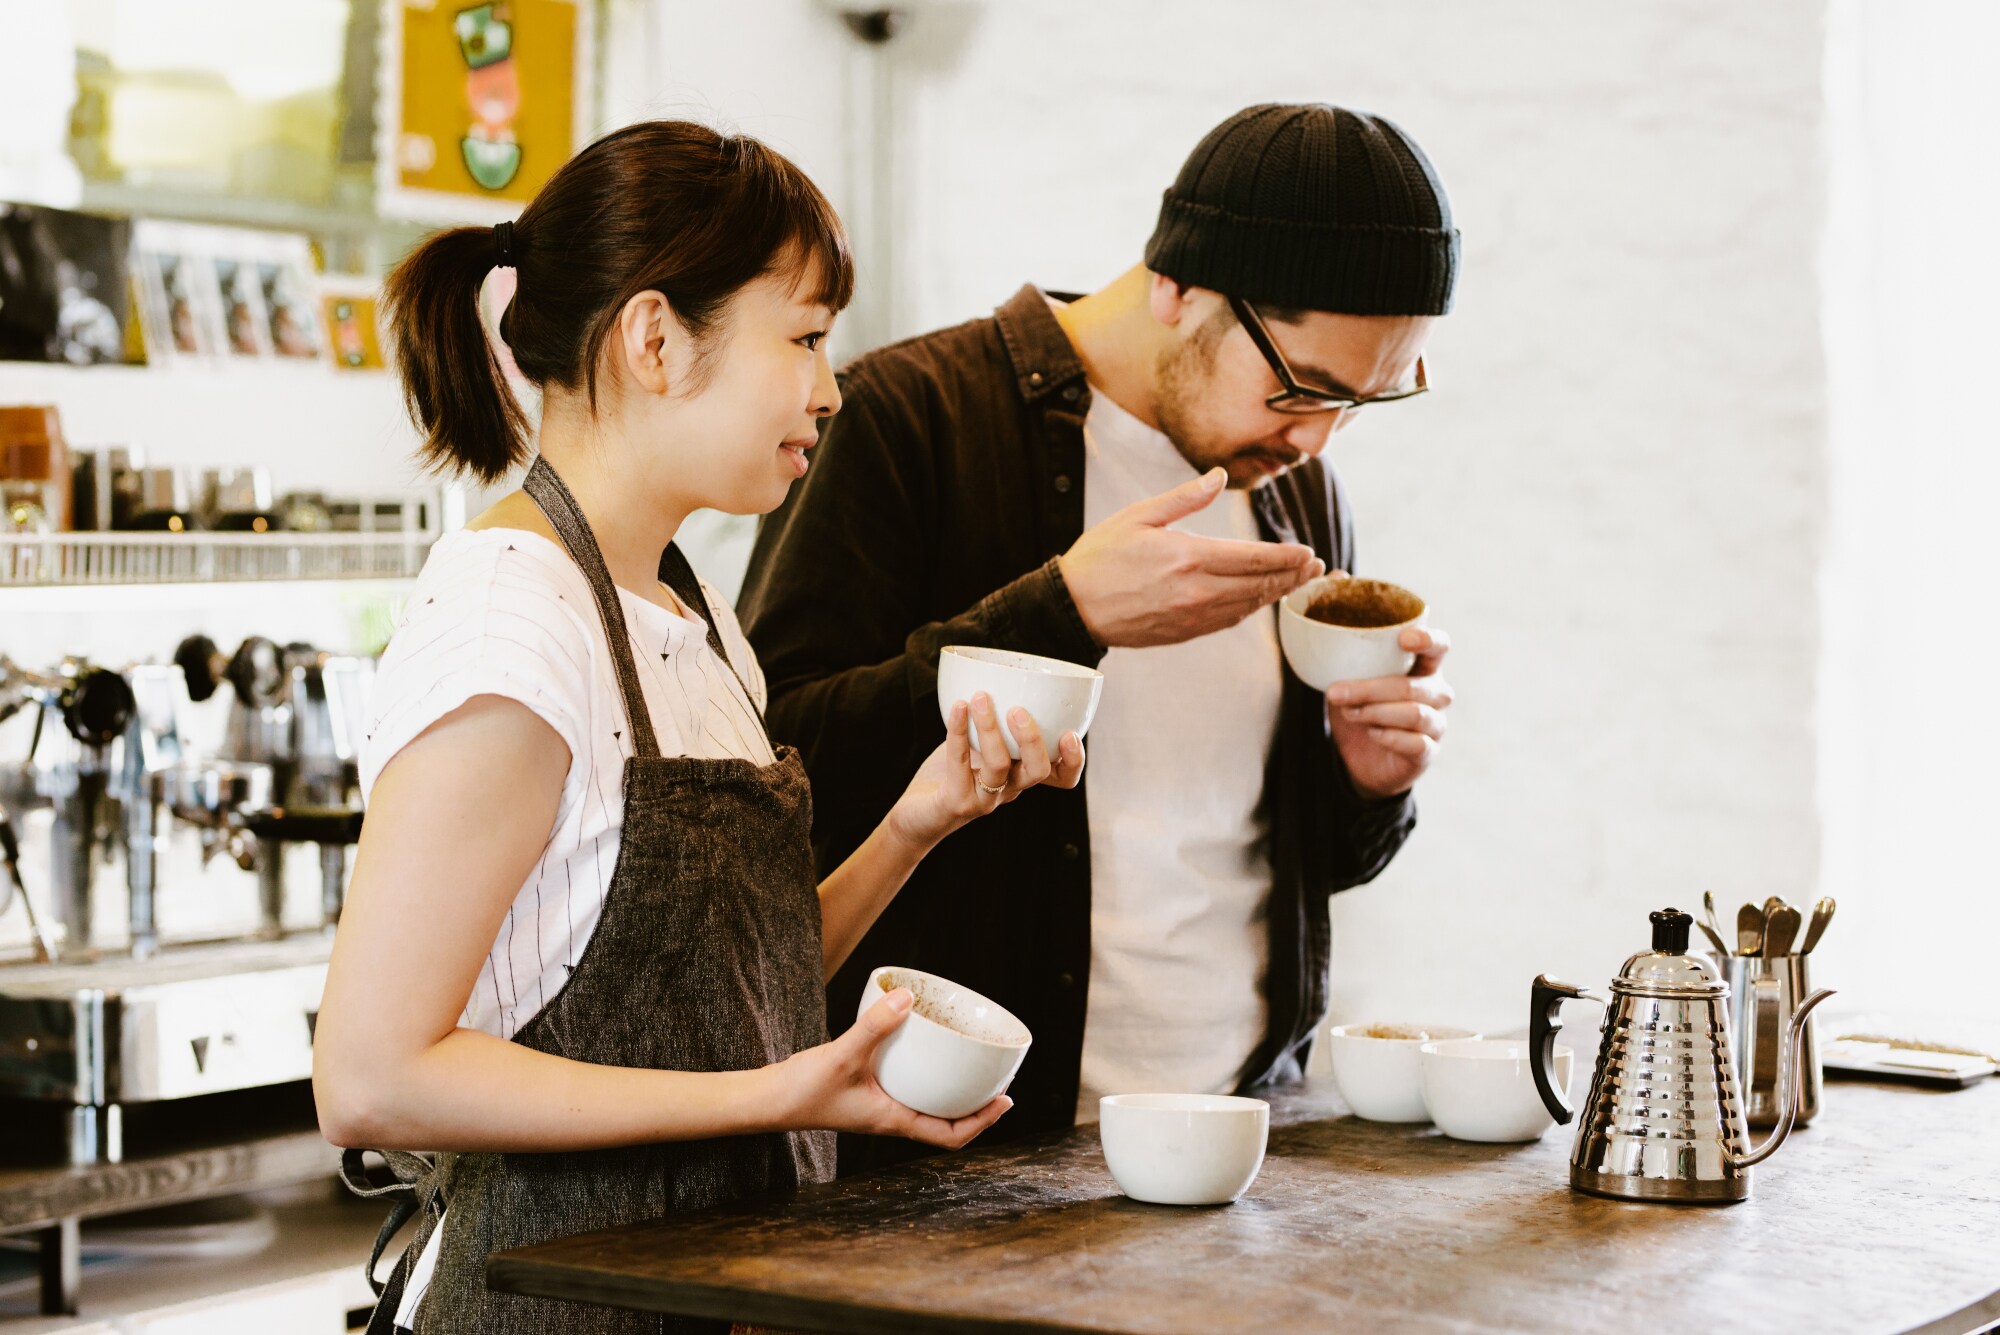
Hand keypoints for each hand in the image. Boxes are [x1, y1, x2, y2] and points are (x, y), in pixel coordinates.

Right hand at [769, 987, 1012, 1148]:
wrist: (767, 1099)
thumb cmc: (803, 1089)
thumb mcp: (843, 1055)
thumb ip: (874, 1026)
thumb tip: (908, 998)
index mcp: (894, 1120)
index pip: (949, 1136)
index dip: (982, 1123)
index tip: (1006, 1100)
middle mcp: (891, 1117)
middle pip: (946, 1121)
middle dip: (976, 1106)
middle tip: (999, 1080)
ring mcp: (879, 1105)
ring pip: (927, 1104)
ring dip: (952, 1091)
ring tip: (971, 1064)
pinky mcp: (867, 1090)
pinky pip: (908, 1086)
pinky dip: (925, 1072)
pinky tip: (925, 1047)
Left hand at [888, 691, 1084, 850]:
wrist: (916, 816)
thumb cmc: (951, 773)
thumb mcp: (978, 744)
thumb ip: (994, 720)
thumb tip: (1001, 673)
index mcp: (1020, 775)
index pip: (1062, 778)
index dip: (1074, 760)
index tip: (1070, 733)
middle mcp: (1008, 789)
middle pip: (1038, 771)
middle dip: (1033, 739)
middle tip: (1018, 710)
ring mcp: (984, 799)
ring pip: (1000, 765)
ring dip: (990, 728)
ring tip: (980, 697)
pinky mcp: (957, 802)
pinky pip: (960, 763)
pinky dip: (959, 731)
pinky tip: (958, 707)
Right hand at [1058, 467, 1323, 647]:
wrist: (1072, 607)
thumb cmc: (1101, 557)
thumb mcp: (1139, 515)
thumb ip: (1185, 498)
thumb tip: (1219, 475)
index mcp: (1188, 557)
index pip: (1252, 558)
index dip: (1286, 556)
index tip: (1308, 552)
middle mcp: (1196, 590)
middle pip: (1258, 584)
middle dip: (1292, 575)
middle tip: (1317, 567)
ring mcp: (1191, 616)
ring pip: (1247, 606)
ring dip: (1276, 594)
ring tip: (1298, 582)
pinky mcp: (1183, 632)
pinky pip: (1227, 621)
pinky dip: (1250, 610)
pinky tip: (1260, 600)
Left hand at [1324, 625, 1452, 799]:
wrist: (1364, 760)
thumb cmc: (1363, 711)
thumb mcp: (1353, 685)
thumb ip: (1349, 668)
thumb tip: (1324, 655)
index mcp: (1423, 668)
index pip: (1438, 647)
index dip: (1427, 640)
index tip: (1403, 639)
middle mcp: (1436, 693)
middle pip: (1411, 686)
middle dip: (1369, 689)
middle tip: (1336, 693)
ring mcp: (1436, 723)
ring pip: (1414, 714)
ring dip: (1375, 712)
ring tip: (1350, 713)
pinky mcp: (1429, 751)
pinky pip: (1417, 743)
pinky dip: (1390, 737)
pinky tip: (1372, 733)